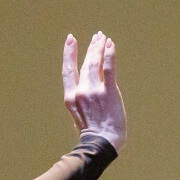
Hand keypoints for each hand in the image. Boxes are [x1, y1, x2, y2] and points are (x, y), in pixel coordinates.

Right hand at [62, 31, 125, 152]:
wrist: (102, 143)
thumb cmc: (93, 133)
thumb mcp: (79, 115)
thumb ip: (81, 99)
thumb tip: (89, 85)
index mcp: (70, 98)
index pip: (68, 70)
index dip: (69, 53)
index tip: (71, 39)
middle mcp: (80, 92)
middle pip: (85, 64)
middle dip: (91, 48)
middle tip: (97, 36)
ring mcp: (94, 91)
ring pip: (95, 63)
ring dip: (99, 48)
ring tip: (103, 38)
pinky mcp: (108, 93)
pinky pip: (108, 69)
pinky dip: (109, 55)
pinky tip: (110, 44)